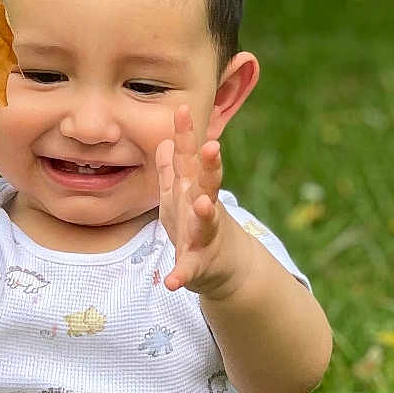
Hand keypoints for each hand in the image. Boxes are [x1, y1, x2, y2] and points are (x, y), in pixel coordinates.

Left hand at [157, 104, 246, 297]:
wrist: (227, 268)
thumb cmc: (197, 225)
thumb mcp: (181, 196)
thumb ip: (174, 169)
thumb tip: (166, 141)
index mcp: (194, 190)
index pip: (190, 158)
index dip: (186, 135)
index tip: (181, 109)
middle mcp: (204, 208)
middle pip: (208, 183)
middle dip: (210, 166)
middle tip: (211, 146)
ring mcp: (205, 237)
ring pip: (206, 222)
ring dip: (204, 213)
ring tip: (202, 204)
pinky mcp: (200, 265)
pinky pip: (189, 270)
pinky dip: (181, 275)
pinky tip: (172, 283)